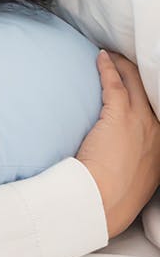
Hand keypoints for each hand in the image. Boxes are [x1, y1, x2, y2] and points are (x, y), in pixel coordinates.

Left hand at [75, 50, 159, 237]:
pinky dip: (108, 69)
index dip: (151, 96)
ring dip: (125, 67)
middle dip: (141, 75)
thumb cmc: (111, 196)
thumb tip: (118, 160)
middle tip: (130, 63)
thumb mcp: (134, 180)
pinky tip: (101, 58)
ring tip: (114, 56)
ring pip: (136, 84)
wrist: (102, 200)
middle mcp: (158, 132)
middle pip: (152, 93)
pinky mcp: (119, 116)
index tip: (144, 88)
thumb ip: (133, 163)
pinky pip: (115, 84)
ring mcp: (141, 122)